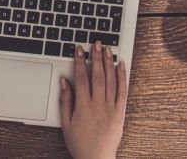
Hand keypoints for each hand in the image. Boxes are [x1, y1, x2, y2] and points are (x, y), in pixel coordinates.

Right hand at [59, 42, 127, 158]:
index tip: (80, 50)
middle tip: (96, 44)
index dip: (80, 62)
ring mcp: (111, 108)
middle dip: (96, 58)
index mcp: (83, 107)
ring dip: (109, 63)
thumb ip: (65, 101)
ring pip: (110, 81)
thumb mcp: (65, 123)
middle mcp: (98, 106)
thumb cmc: (79, 143)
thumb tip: (64, 81)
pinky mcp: (120, 112)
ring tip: (107, 49)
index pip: (81, 79)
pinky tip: (120, 66)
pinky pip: (122, 91)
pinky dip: (122, 77)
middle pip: (97, 76)